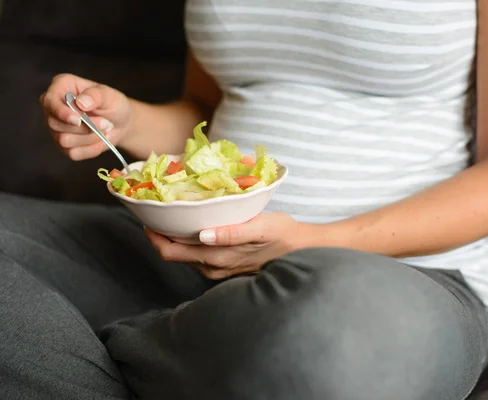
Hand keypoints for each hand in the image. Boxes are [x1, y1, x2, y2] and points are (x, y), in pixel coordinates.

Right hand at [40, 73, 132, 160]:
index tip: (77, 120)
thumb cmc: (112, 105)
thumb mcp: (109, 96)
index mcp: (61, 87)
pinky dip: (91, 149)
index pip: (49, 101)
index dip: (61, 112)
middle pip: (55, 124)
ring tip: (105, 129)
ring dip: (90, 138)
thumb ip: (96, 96)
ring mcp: (56, 127)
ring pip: (64, 140)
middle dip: (84, 127)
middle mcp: (53, 107)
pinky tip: (100, 140)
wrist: (121, 123)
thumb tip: (81, 102)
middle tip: (106, 123)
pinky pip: (73, 153)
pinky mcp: (63, 145)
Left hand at [145, 213, 314, 279]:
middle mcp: (212, 268)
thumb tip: (203, 235)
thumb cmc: (282, 235)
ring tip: (172, 214)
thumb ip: (231, 233)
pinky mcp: (224, 266)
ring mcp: (217, 270)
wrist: (301, 250)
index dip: (154, 236)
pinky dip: (188, 240)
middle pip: (173, 254)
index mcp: (216, 258)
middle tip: (155, 210)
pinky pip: (196, 254)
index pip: (170, 252)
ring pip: (184, 254)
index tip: (147, 216)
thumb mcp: (260, 228)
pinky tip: (194, 225)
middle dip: (160, 234)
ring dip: (174, 237)